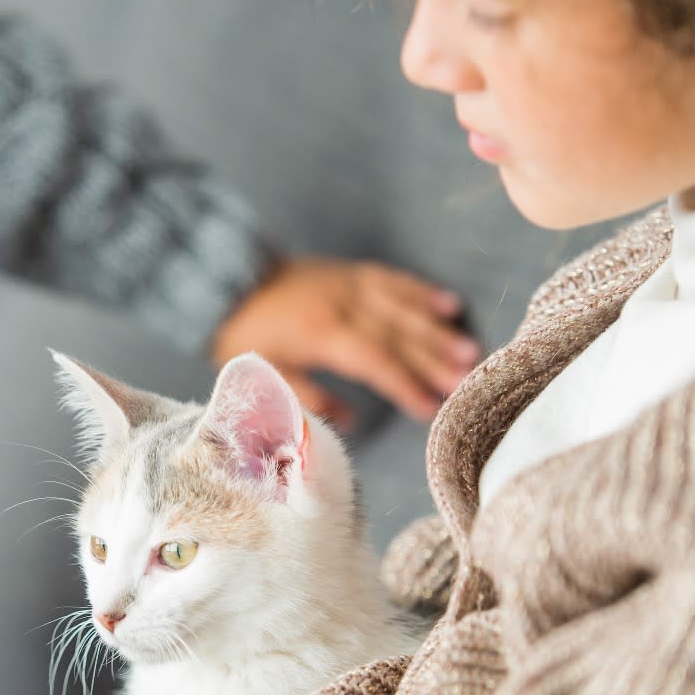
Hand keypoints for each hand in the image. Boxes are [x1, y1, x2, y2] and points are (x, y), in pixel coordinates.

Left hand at [213, 256, 480, 425]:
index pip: (375, 363)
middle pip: (398, 336)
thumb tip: (350, 422)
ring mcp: (349, 284)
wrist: (224, 279)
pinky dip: (423, 292)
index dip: (404, 386)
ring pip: (404, 307)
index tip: (430, 408)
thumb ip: (308, 398)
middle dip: (435, 361)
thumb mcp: (265, 374)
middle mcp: (344, 304)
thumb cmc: (242, 335)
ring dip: (438, 330)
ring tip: (470, 351)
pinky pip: (394, 280)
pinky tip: (449, 305)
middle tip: (467, 382)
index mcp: (322, 333)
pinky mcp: (350, 272)